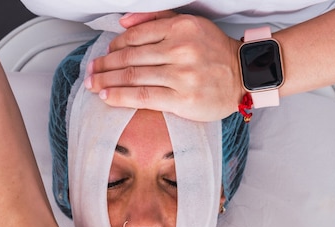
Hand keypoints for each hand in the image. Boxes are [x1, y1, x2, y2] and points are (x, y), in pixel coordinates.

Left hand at [85, 12, 243, 121]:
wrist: (244, 77)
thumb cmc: (214, 53)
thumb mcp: (191, 25)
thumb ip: (157, 19)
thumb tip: (123, 21)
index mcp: (180, 27)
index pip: (135, 36)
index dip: (113, 47)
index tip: (103, 56)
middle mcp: (180, 48)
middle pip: (129, 57)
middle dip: (104, 66)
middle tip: (90, 73)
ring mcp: (182, 75)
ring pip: (133, 77)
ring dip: (107, 81)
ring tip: (93, 86)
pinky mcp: (183, 99)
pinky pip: (144, 96)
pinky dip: (120, 97)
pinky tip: (107, 98)